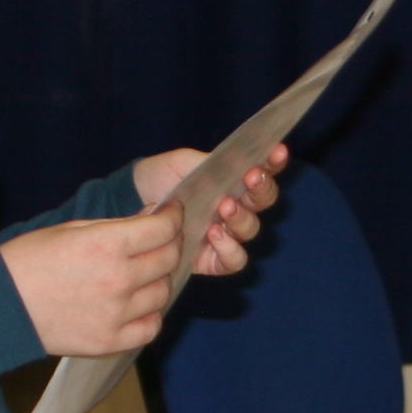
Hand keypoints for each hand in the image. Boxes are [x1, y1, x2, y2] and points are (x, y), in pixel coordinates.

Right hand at [0, 211, 184, 357]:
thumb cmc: (29, 260)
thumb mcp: (71, 228)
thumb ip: (115, 227)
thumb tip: (150, 220)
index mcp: (107, 244)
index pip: (162, 229)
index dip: (172, 218)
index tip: (171, 215)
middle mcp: (118, 279)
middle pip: (168, 259)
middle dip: (169, 244)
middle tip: (161, 241)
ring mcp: (116, 314)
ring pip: (163, 293)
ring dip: (159, 280)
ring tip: (145, 274)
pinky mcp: (109, 341)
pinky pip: (151, 328)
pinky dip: (150, 315)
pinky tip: (138, 305)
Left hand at [134, 142, 287, 277]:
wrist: (133, 200)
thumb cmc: (163, 177)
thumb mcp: (185, 161)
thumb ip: (211, 162)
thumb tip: (237, 162)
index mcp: (235, 180)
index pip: (265, 170)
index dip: (275, 162)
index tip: (277, 151)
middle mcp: (237, 208)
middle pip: (264, 201)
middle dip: (261, 188)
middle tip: (250, 176)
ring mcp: (227, 234)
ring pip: (250, 230)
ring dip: (242, 217)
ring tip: (224, 207)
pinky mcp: (212, 260)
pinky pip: (234, 261)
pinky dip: (230, 249)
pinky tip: (214, 235)